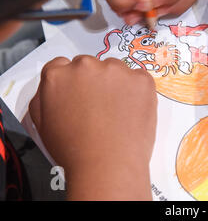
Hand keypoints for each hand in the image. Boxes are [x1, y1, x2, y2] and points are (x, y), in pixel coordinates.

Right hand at [29, 56, 156, 199]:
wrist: (107, 165)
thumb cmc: (76, 151)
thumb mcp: (43, 124)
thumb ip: (44, 97)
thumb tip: (55, 87)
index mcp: (58, 75)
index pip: (62, 66)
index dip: (72, 82)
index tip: (79, 93)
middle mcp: (86, 67)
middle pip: (90, 66)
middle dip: (93, 82)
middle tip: (99, 108)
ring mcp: (116, 71)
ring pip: (115, 70)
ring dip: (116, 84)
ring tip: (116, 113)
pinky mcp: (140, 79)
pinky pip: (139, 78)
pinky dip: (137, 91)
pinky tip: (131, 112)